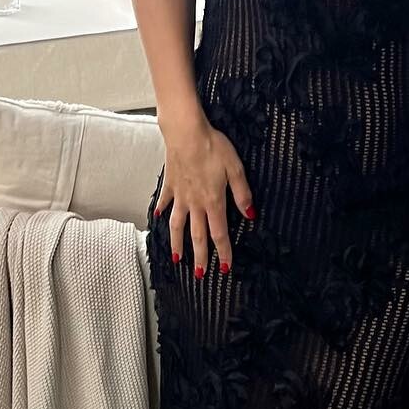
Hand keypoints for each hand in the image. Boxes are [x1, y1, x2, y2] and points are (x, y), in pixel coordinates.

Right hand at [155, 116, 254, 277]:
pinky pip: (165, 202)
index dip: (223, 253)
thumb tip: (250, 215)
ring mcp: (180, 195)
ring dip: (177, 243)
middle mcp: (195, 203)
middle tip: (199, 275)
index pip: (219, 234)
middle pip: (197, 236)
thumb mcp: (235, 169)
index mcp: (213, 201)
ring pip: (177, 225)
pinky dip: (161, 211)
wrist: (186, 133)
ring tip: (177, 259)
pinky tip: (158, 218)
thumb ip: (242, 193)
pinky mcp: (170, 184)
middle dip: (199, 257)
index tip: (224, 268)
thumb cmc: (213, 147)